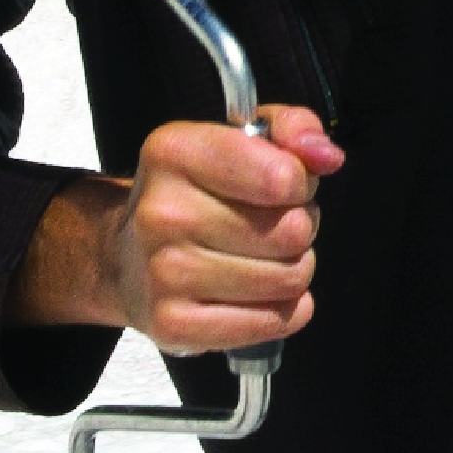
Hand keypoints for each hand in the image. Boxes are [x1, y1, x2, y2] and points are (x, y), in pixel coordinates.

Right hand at [10, 107, 344, 348]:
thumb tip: (326, 155)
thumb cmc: (197, 196)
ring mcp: (164, 273)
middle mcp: (162, 212)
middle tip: (268, 227)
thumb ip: (292, 129)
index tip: (280, 185)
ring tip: (259, 260)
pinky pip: (274, 321)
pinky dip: (281, 311)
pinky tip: (255, 296)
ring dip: (290, 270)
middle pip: (292, 231)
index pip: (282, 176)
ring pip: (289, 279)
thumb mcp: (238, 141)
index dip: (300, 183)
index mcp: (175, 153)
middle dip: (297, 229)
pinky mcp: (173, 323)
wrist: (125, 258)